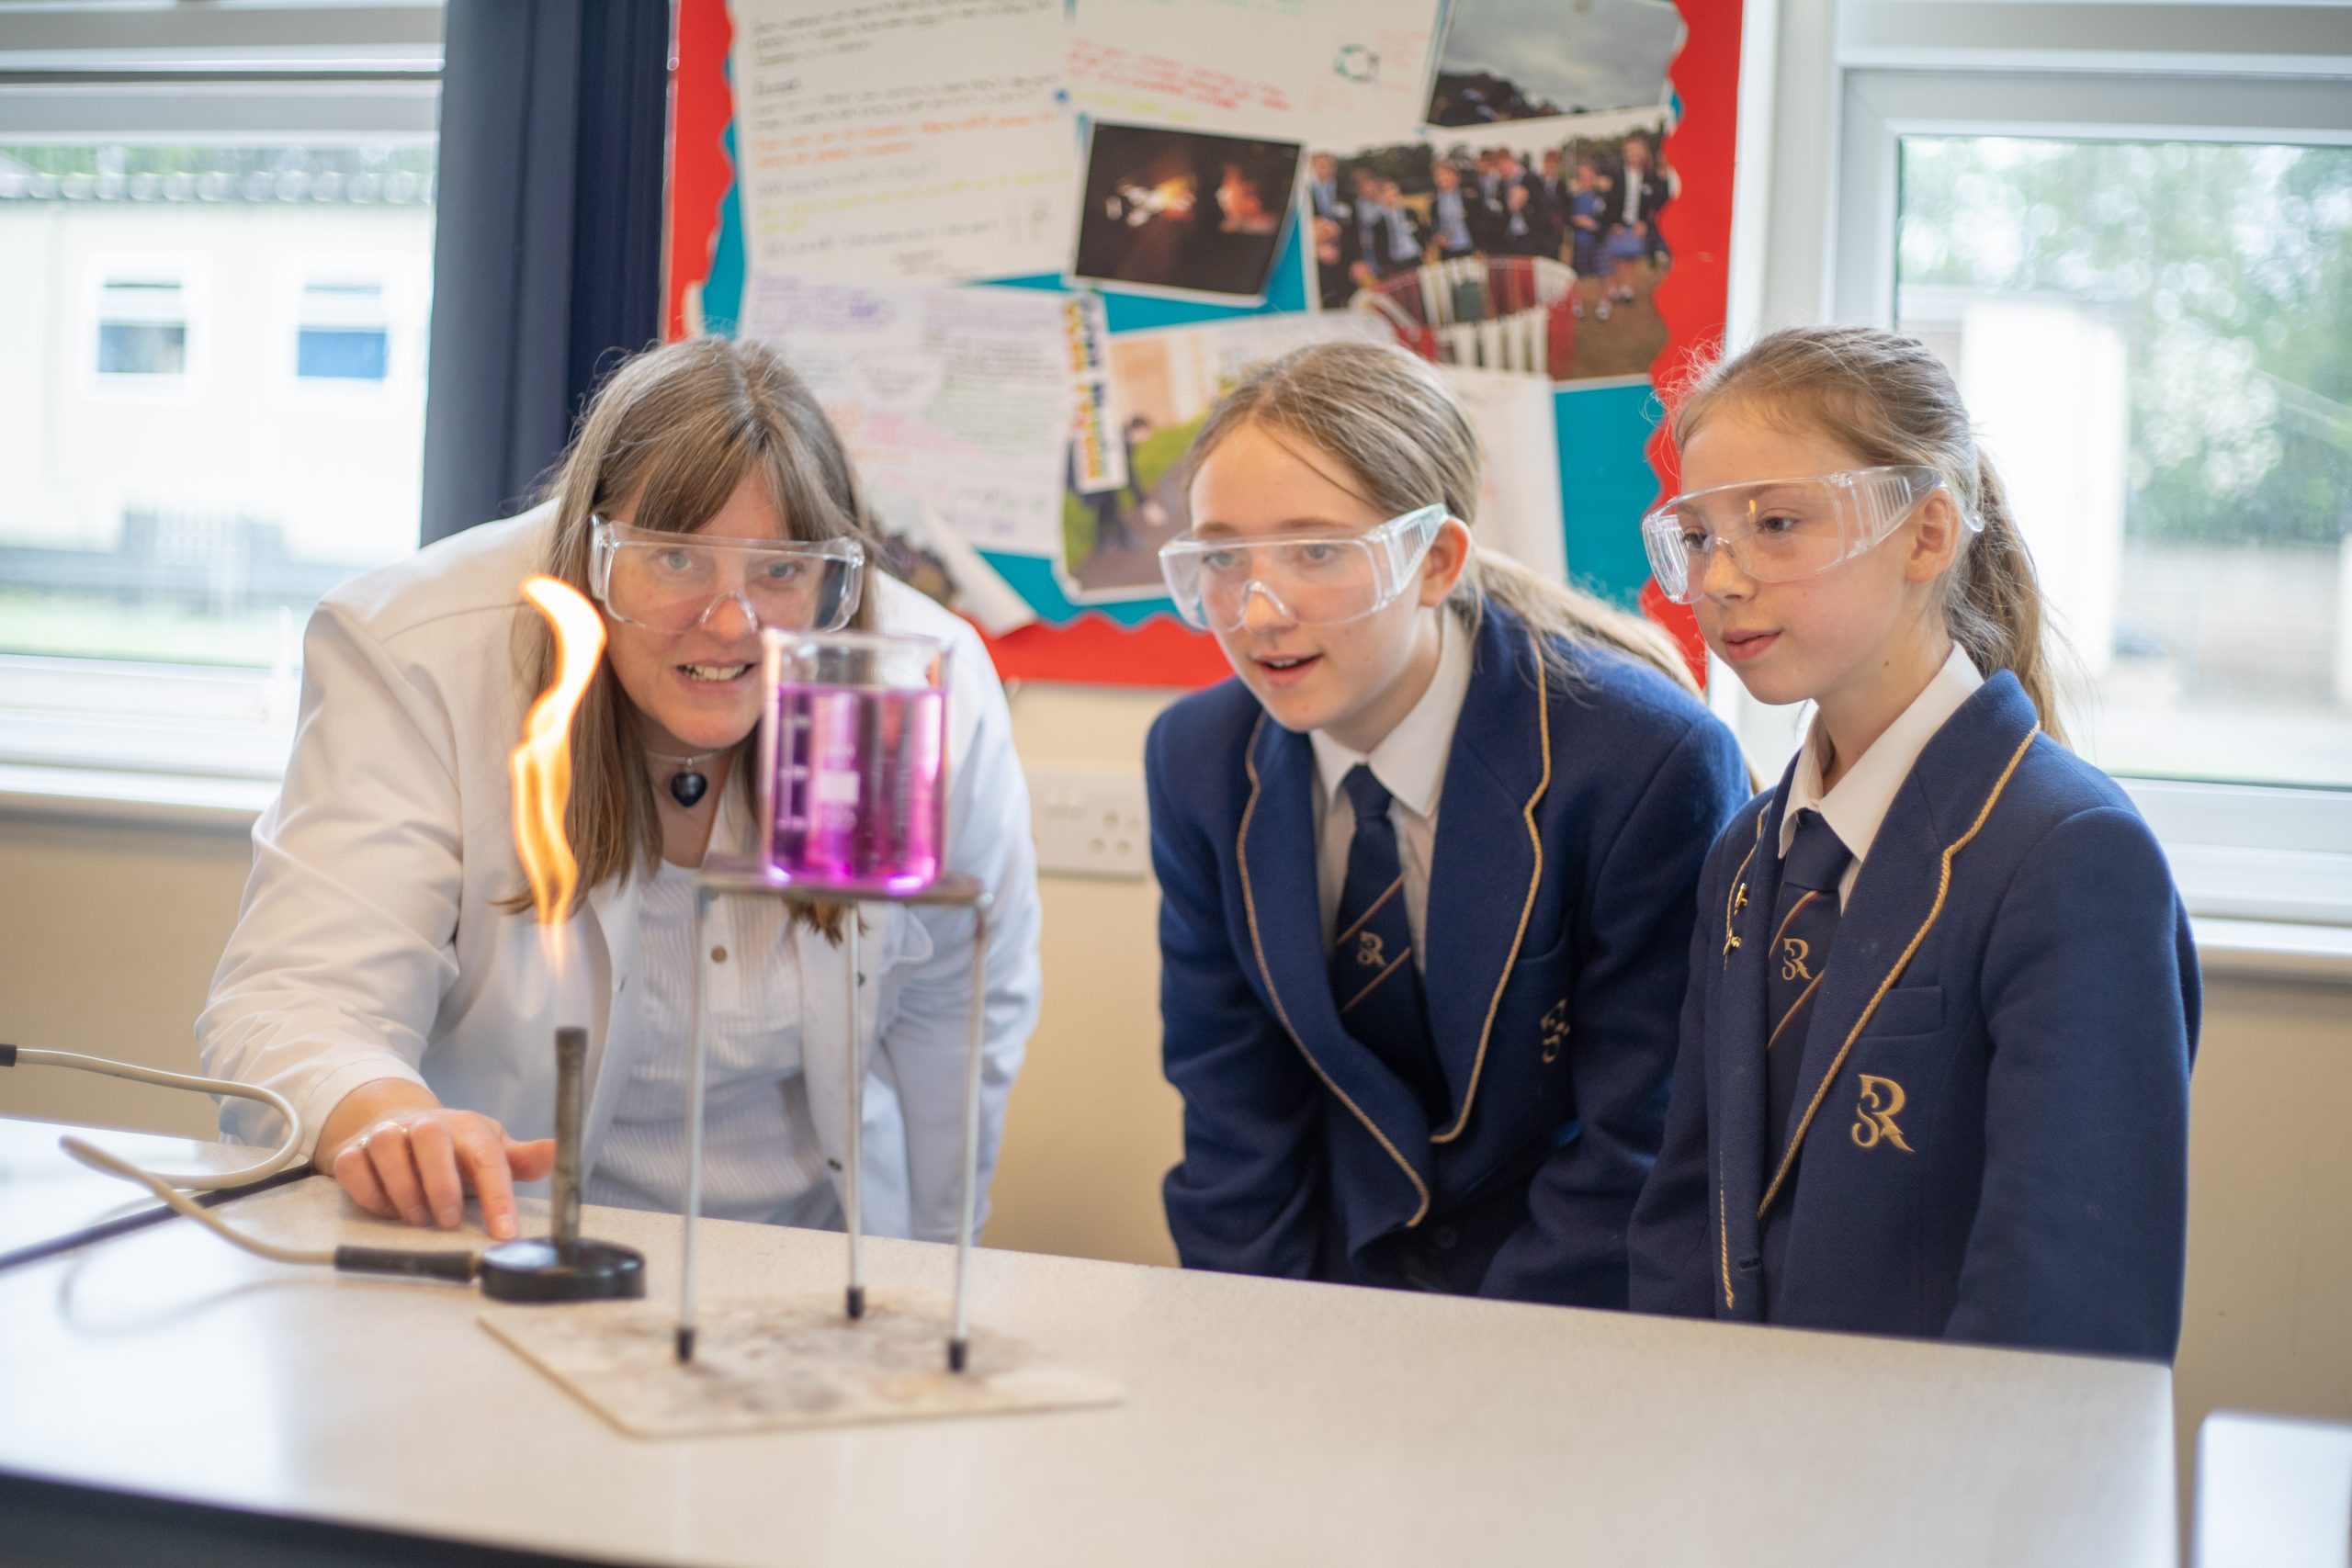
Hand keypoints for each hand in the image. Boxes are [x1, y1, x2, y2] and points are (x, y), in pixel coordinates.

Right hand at [316, 1083, 553, 1239]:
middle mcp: (426, 1125)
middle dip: (441, 1184)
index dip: (498, 1195)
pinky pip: (354, 1167)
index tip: (505, 1232)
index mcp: (467, 1128)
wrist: (401, 1125)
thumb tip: (559, 1153)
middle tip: (449, 1221)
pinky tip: (388, 1210)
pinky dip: (369, 1193)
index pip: (488, 1157)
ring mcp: (387, 1134)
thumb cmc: (454, 1148)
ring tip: (418, 1219)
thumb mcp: (490, 1150)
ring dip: (404, 1190)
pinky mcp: (353, 1150)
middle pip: (432, 1138)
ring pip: (388, 1149)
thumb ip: (522, 1159)